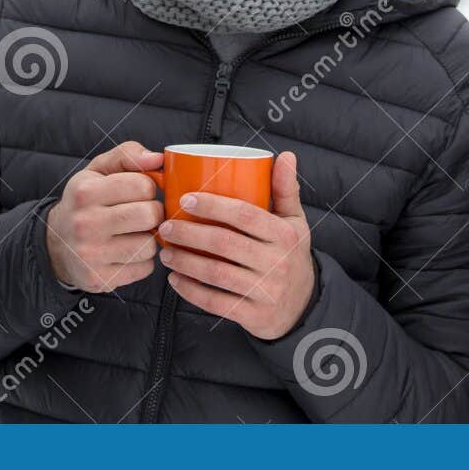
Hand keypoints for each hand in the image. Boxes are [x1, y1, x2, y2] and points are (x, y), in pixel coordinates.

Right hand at [45, 141, 163, 292]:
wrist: (56, 244)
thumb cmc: (86, 201)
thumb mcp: (98, 171)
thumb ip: (127, 156)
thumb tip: (158, 158)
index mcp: (85, 192)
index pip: (143, 185)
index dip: (148, 188)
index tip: (139, 193)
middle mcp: (85, 223)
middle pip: (150, 215)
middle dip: (153, 213)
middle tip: (143, 214)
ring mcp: (91, 255)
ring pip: (150, 245)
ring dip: (149, 239)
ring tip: (133, 233)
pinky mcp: (100, 279)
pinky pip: (144, 268)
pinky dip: (142, 261)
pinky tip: (127, 252)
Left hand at [157, 151, 314, 340]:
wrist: (303, 306)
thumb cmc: (290, 253)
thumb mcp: (295, 222)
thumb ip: (285, 189)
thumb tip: (286, 154)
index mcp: (284, 235)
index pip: (244, 215)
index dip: (213, 206)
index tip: (185, 199)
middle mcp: (276, 262)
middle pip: (224, 243)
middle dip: (189, 233)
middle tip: (165, 225)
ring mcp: (265, 291)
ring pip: (216, 273)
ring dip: (185, 262)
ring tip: (165, 251)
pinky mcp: (253, 315)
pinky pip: (216, 303)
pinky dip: (191, 291)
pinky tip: (175, 280)